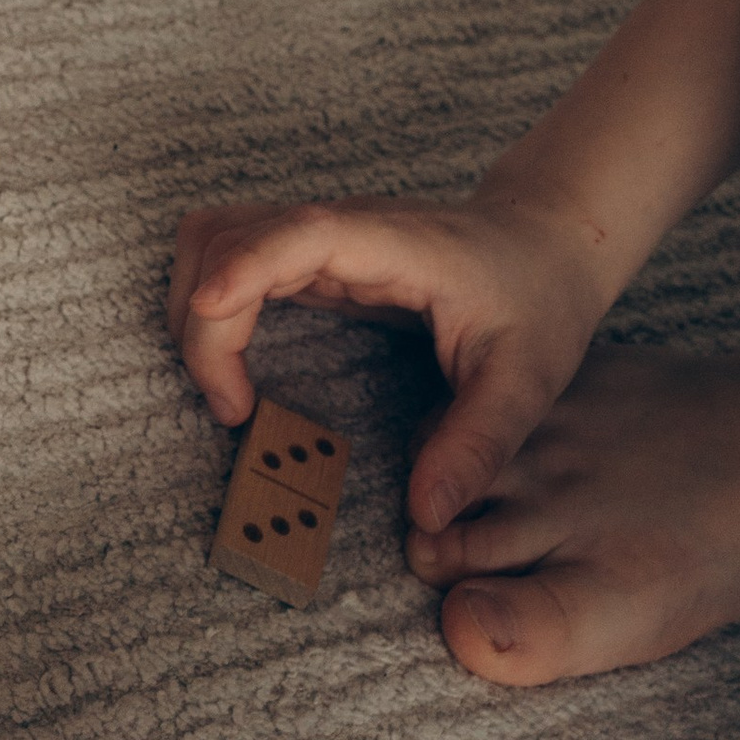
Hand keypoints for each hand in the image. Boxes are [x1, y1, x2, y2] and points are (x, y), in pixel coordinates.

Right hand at [167, 189, 614, 534]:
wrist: (546, 240)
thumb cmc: (539, 296)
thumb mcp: (526, 381)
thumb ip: (477, 445)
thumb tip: (424, 514)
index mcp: (392, 244)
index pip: (297, 234)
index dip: (241, 268)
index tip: (206, 317)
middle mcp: (342, 226)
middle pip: (225, 237)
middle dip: (201, 320)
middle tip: (233, 407)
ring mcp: (318, 235)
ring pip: (212, 239)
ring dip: (193, 308)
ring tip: (228, 389)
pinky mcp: (308, 254)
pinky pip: (229, 260)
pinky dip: (210, 306)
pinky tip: (238, 364)